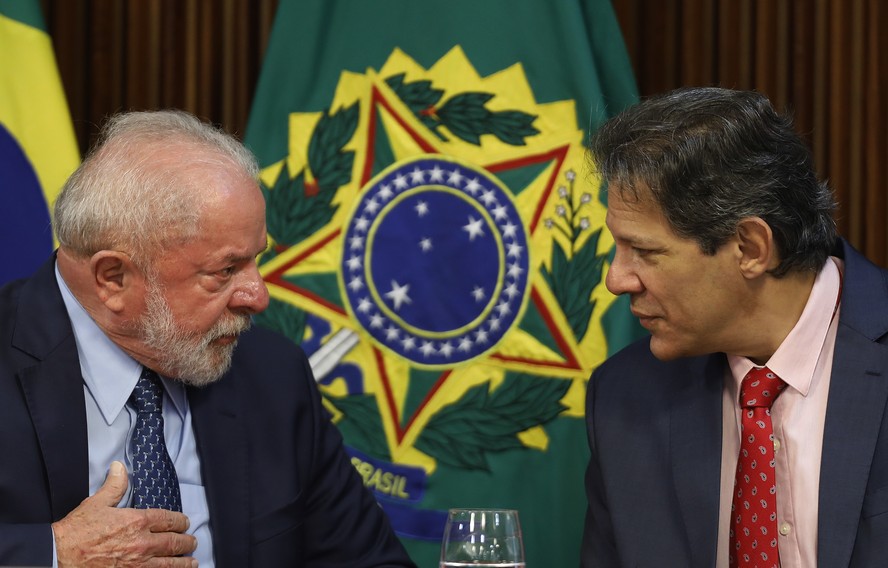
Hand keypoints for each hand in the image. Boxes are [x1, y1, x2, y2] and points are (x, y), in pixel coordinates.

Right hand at [52, 461, 197, 566]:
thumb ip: (114, 485)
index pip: (168, 519)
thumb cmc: (77, 531)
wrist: (59, 555)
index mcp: (136, 521)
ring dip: (184, 562)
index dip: (180, 521)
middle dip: (186, 542)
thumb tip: (120, 467)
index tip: (184, 523)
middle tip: (192, 542)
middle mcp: (142, 543)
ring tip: (191, 561)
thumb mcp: (97, 503)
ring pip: (170, 563)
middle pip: (174, 542)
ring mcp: (138, 563)